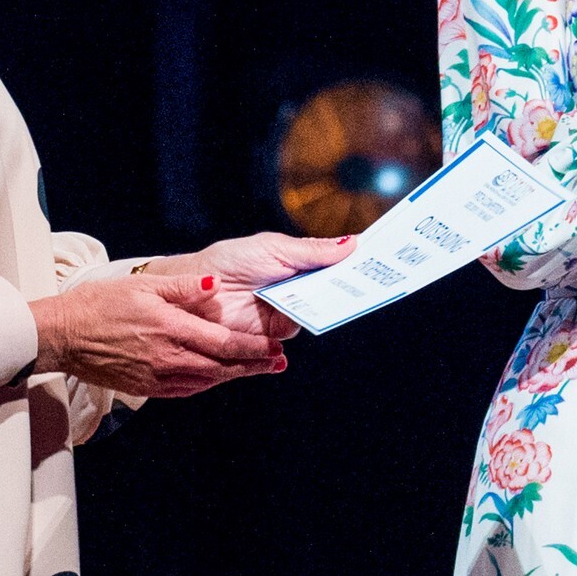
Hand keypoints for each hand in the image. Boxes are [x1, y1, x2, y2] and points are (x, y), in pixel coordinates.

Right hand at [30, 274, 286, 398]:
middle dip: (254, 365)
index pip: (224, 344)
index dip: (254, 349)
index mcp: (170, 330)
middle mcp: (167, 359)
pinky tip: (219, 375)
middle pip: (222, 367)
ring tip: (258, 369)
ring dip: (234, 375)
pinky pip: (186, 389)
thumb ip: (184, 286)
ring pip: (207, 381)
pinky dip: (208, 382)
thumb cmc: (100, 305)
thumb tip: (215, 285)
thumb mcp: (143, 286)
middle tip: (278, 362)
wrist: (63, 335)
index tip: (276, 348)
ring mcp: (157, 377)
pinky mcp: (146, 388)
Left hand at [139, 232, 357, 340]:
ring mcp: (291, 308)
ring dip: (341, 297)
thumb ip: (311, 251)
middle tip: (378, 273)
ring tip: (358, 288)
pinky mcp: (279, 332)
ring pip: (325, 304)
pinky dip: (317, 315)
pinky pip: (305, 323)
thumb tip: (351, 243)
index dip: (358, 255)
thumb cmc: (227, 263)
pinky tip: (329, 306)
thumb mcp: (273, 249)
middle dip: (357, 277)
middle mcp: (299, 285)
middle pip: (337, 283)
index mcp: (298, 260)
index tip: (383, 251)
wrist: (193, 296)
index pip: (336, 258)